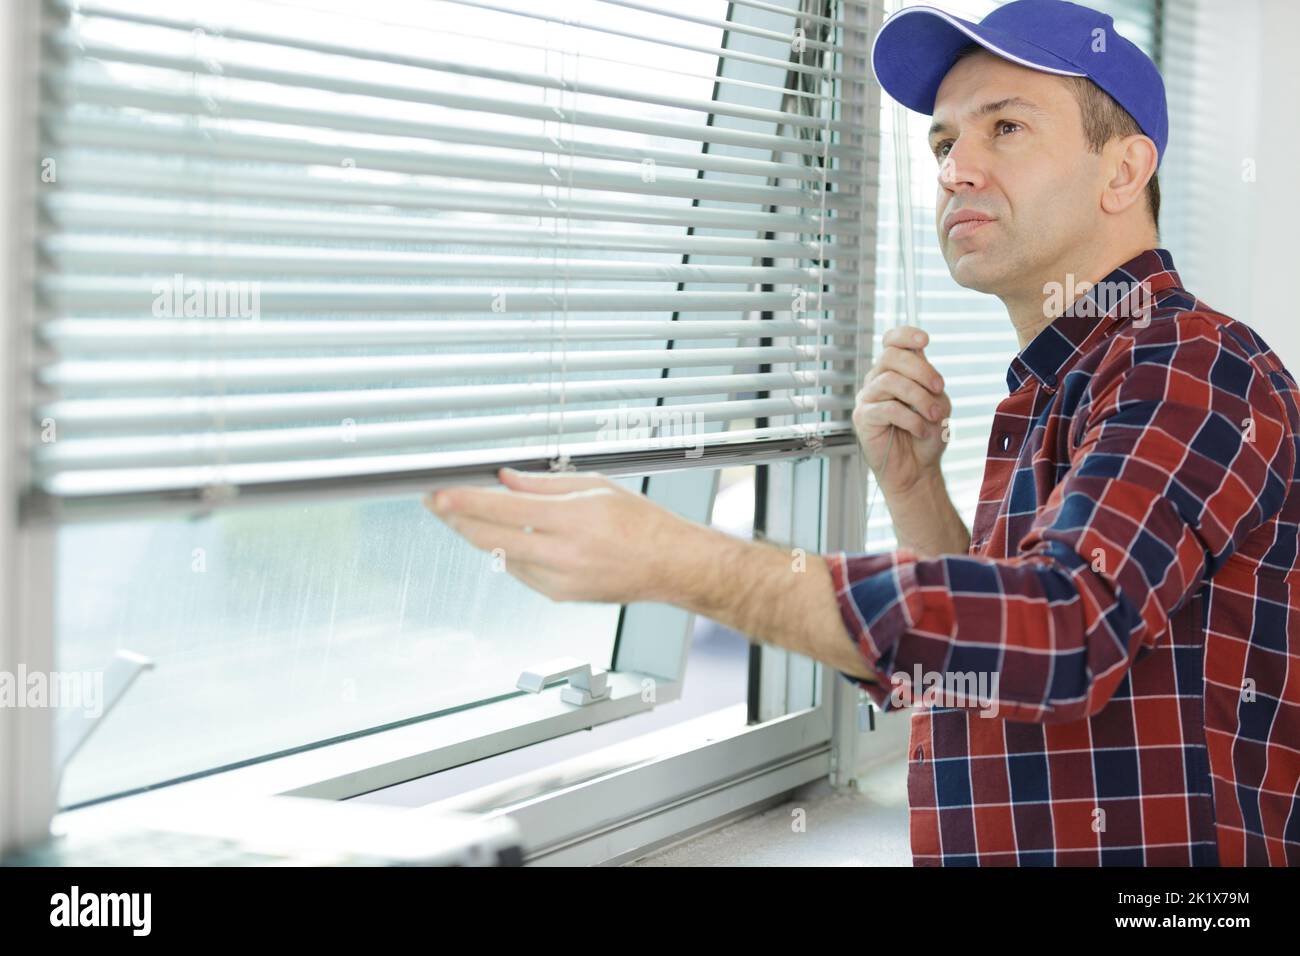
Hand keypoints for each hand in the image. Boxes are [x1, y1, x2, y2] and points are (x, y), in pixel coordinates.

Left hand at [423, 467, 699, 603]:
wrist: (670, 566)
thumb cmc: (643, 524)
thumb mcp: (595, 487)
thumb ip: (545, 484)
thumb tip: (505, 479)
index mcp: (572, 520)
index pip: (503, 508)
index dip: (464, 501)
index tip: (438, 493)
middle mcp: (563, 554)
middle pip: (490, 538)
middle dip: (455, 520)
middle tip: (435, 503)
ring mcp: (559, 581)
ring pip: (501, 556)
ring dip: (480, 535)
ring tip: (465, 514)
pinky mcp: (559, 596)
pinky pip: (520, 571)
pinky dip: (509, 552)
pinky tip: (507, 537)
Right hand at [852, 324, 951, 496]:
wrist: (918, 468)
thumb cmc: (927, 433)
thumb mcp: (937, 401)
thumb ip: (928, 380)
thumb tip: (919, 361)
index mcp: (896, 371)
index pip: (892, 341)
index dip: (905, 335)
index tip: (925, 340)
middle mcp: (878, 380)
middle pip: (890, 356)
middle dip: (920, 370)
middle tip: (939, 388)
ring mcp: (868, 398)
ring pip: (889, 381)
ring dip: (919, 397)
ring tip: (934, 415)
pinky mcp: (863, 418)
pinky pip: (886, 408)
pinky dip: (911, 419)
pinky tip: (920, 430)